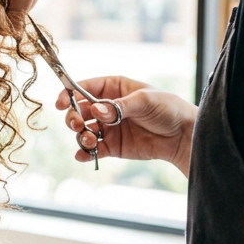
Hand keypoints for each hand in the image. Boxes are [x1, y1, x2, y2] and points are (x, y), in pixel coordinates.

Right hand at [57, 76, 196, 175]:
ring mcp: (109, 127)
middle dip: (73, 117)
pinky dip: (85, 152)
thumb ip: (119, 106)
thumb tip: (96, 111)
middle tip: (77, 124)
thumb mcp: (145, 100)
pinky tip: (84, 155)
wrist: (182, 136)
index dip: (69, 94)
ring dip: (80, 136)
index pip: (85, 88)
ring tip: (90, 140)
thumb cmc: (168, 109)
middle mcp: (107, 107)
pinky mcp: (112, 146)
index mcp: (114, 88)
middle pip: (79, 111)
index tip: (61, 103)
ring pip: (83, 131)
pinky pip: (93, 149)